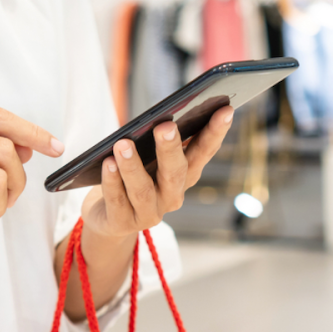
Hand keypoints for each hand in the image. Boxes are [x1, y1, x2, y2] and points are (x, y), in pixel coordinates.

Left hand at [80, 106, 234, 238]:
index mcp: (185, 176)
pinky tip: (107, 163)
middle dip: (171, 149)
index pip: (204, 152)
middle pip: (175, 172)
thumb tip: (163, 115)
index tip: (225, 109)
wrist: (111, 219)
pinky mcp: (122, 223)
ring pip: (143, 190)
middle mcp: (172, 196)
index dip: (215, 132)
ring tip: (123, 144)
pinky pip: (117, 201)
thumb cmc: (136, 177)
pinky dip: (112, 181)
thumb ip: (160, 142)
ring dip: (133, 166)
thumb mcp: (152, 159)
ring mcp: (149, 213)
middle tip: (166, 126)